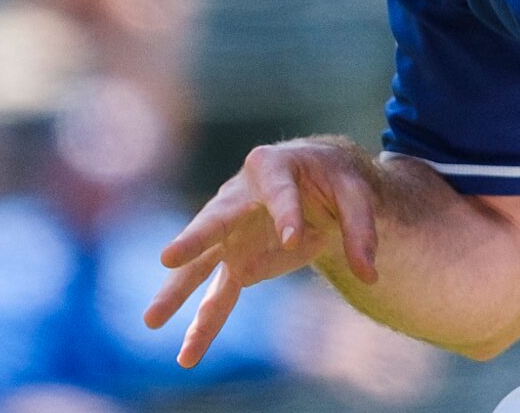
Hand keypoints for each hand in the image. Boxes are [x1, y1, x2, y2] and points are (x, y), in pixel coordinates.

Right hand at [145, 138, 382, 367]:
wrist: (318, 181)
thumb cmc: (333, 177)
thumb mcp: (357, 192)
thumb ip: (362, 227)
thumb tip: (368, 273)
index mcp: (272, 166)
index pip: (277, 193)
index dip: (286, 215)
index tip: (294, 241)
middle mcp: (240, 197)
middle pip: (215, 220)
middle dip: (194, 239)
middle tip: (169, 257)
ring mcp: (232, 231)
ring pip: (203, 263)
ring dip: (178, 291)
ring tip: (151, 320)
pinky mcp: (237, 261)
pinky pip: (217, 294)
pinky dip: (204, 323)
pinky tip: (187, 354)